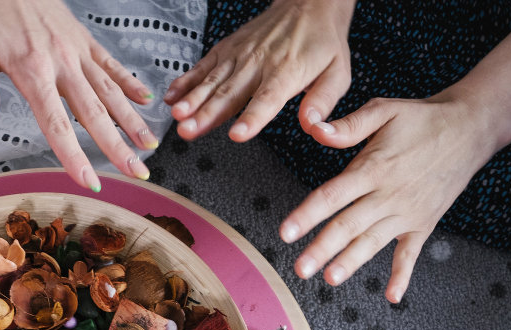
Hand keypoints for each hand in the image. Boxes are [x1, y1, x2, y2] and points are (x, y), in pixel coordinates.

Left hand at [0, 0, 161, 188]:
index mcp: (32, 70)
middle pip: (94, 113)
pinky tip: (145, 101)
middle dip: (118, 147)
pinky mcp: (81, 37)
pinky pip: (109, 63)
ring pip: (109, 91)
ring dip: (132, 121)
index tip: (91, 181)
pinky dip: (129, 82)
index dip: (74, 156)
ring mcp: (75, 49)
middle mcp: (61, 62)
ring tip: (149, 146)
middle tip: (138, 173)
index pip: (57, 124)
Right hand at [164, 0, 353, 141]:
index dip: (252, 117)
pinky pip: (204, 65)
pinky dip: (186, 80)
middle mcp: (260, 61)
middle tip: (188, 130)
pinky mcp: (228, 49)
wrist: (310, 4)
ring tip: (176, 116)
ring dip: (192, 100)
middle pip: (230, 93)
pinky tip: (172, 96)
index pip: (267, 98)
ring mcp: (240, 54)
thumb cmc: (323, 42)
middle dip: (206, 114)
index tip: (238, 135)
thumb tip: (312, 124)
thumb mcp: (338, 72)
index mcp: (288, 70)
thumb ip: (323, 100)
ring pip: (213, 81)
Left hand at [281, 92, 501, 301]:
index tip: (286, 233)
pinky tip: (392, 297)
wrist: (469, 129)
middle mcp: (389, 194)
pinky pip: (411, 253)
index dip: (308, 214)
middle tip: (301, 269)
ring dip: (351, 262)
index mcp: (374, 168)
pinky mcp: (424, 223)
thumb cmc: (423, 119)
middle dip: (323, 248)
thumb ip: (350, 125)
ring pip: (373, 242)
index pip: (333, 195)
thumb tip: (315, 129)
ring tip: (330, 279)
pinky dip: (403, 275)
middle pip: (349, 224)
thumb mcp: (386, 109)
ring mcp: (407, 212)